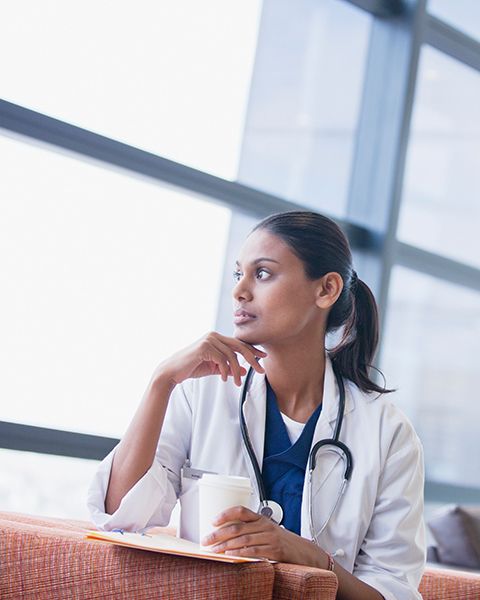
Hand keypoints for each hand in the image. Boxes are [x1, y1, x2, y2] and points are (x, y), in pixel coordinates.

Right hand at [152, 332, 266, 386]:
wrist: (173, 372)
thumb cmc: (192, 368)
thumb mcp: (214, 369)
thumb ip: (228, 368)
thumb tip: (244, 372)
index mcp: (217, 338)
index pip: (239, 343)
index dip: (252, 350)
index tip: (263, 357)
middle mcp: (214, 336)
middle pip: (239, 346)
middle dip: (252, 359)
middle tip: (261, 371)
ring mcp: (209, 340)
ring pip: (232, 355)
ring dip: (236, 371)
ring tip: (237, 383)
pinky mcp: (204, 347)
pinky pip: (222, 359)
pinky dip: (225, 370)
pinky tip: (223, 379)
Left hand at [201, 506, 327, 567]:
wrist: (303, 552)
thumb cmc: (281, 541)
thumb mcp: (266, 531)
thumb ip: (250, 530)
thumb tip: (225, 535)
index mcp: (260, 518)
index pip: (241, 510)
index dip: (225, 514)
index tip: (212, 521)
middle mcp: (265, 525)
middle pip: (237, 527)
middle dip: (218, 534)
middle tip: (206, 540)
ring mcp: (270, 537)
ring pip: (243, 539)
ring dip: (226, 545)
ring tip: (214, 550)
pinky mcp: (275, 550)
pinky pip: (254, 550)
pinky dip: (240, 552)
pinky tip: (230, 554)